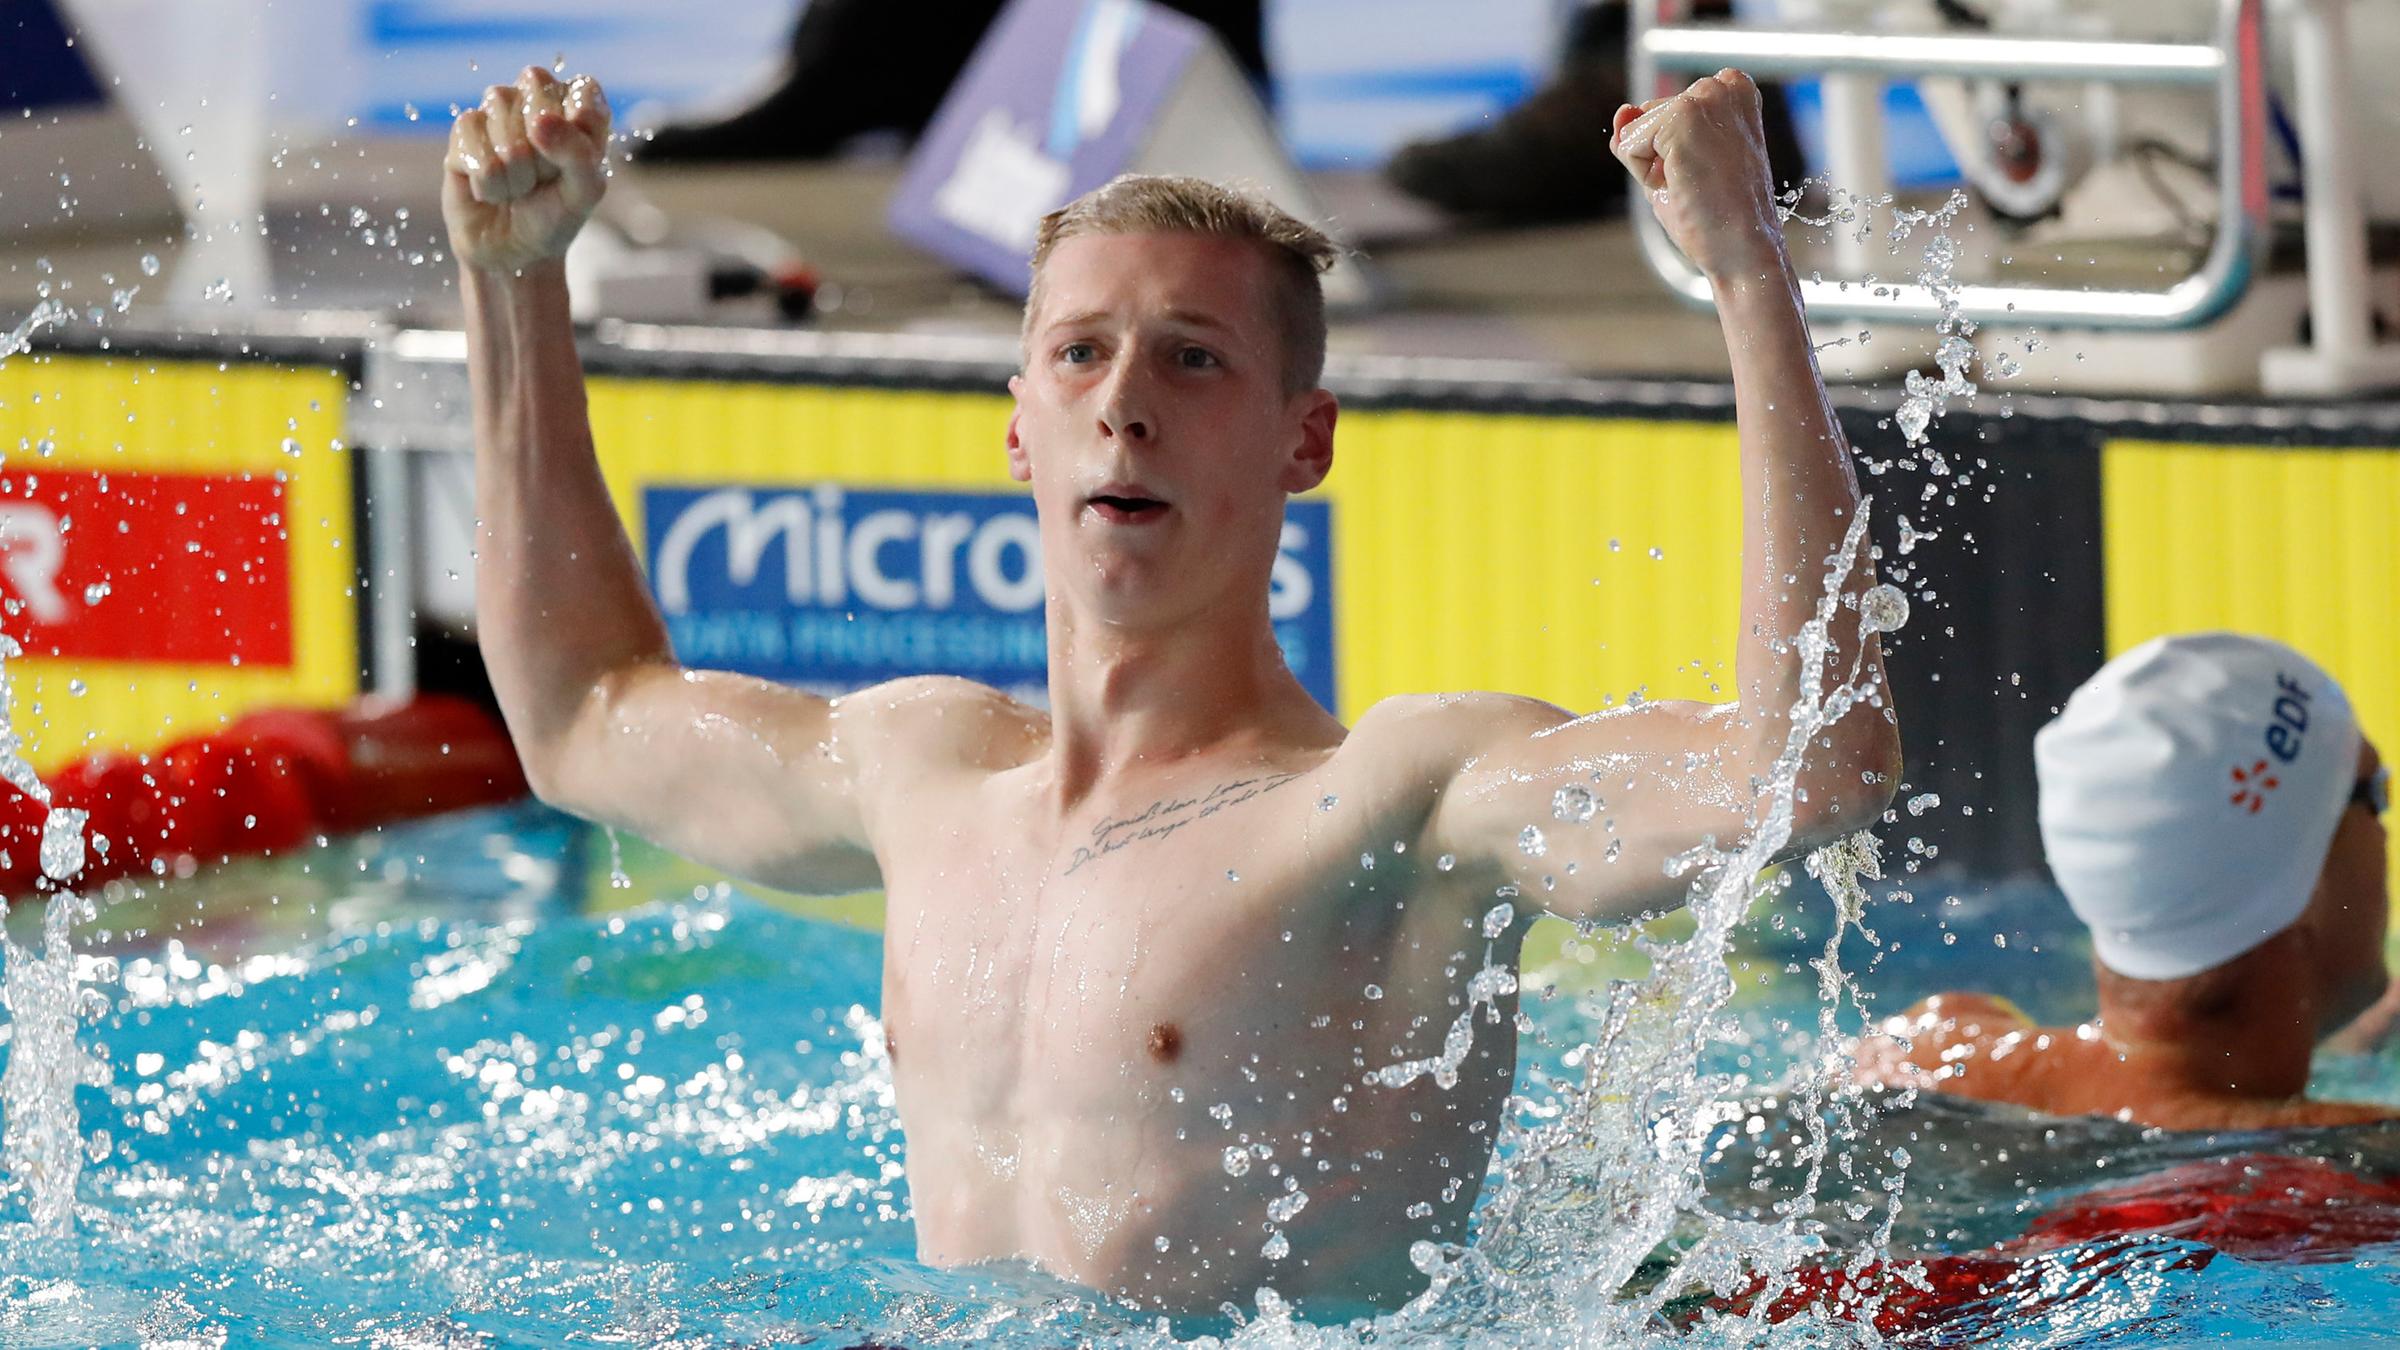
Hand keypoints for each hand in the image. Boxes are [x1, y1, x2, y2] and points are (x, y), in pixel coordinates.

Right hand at [443, 66, 612, 274]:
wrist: (513, 253)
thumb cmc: (555, 217)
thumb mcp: (585, 193)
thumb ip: (578, 153)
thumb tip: (539, 121)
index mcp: (577, 106)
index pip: (582, 88)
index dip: (578, 127)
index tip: (574, 165)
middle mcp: (537, 98)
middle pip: (536, 85)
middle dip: (543, 148)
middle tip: (545, 177)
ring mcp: (498, 110)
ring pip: (502, 112)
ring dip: (515, 170)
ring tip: (518, 188)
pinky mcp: (464, 129)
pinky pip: (473, 141)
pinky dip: (488, 181)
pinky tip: (491, 191)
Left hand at [1611, 70, 1785, 283]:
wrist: (1742, 248)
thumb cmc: (1715, 214)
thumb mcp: (1672, 164)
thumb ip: (1642, 133)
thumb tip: (1623, 112)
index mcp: (1731, 91)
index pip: (1661, 114)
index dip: (1669, 154)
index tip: (1707, 173)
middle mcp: (1722, 85)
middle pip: (1646, 118)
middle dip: (1658, 158)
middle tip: (1700, 183)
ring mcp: (1704, 97)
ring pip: (1634, 131)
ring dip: (1652, 169)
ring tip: (1694, 184)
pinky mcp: (1683, 115)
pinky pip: (1628, 145)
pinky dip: (1644, 176)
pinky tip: (1683, 184)